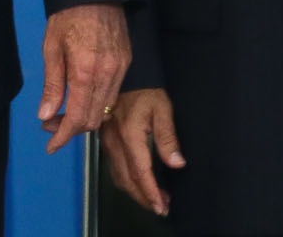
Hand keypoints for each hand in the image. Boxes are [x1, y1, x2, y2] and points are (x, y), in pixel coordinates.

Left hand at [36, 2, 130, 153]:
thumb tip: (45, 115)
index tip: (51, 146)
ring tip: (64, 114)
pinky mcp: (127, 63)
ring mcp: (120, 70)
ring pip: (105, 109)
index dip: (63, 136)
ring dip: (85, 118)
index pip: (78, 118)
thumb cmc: (68, 16)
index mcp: (85, 72)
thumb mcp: (51, 48)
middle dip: (72, 130)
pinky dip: (98, 104)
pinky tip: (83, 98)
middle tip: (51, 126)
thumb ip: (52, 84)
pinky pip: (113, 94)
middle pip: (93, 119)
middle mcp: (107, 75)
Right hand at [100, 87, 183, 215]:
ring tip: (153, 198)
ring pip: (118, 176)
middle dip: (144, 198)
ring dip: (135, 192)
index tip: (162, 205)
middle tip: (161, 207)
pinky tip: (137, 183)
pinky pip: (113, 168)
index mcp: (130, 134)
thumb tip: (177, 162)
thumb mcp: (162, 108)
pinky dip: (125, 181)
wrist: (126, 75)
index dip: (151, 192)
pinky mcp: (105, 140)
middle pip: (127, 180)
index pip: (140, 171)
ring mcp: (108, 141)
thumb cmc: (146, 90)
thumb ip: (168, 137)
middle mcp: (115, 141)